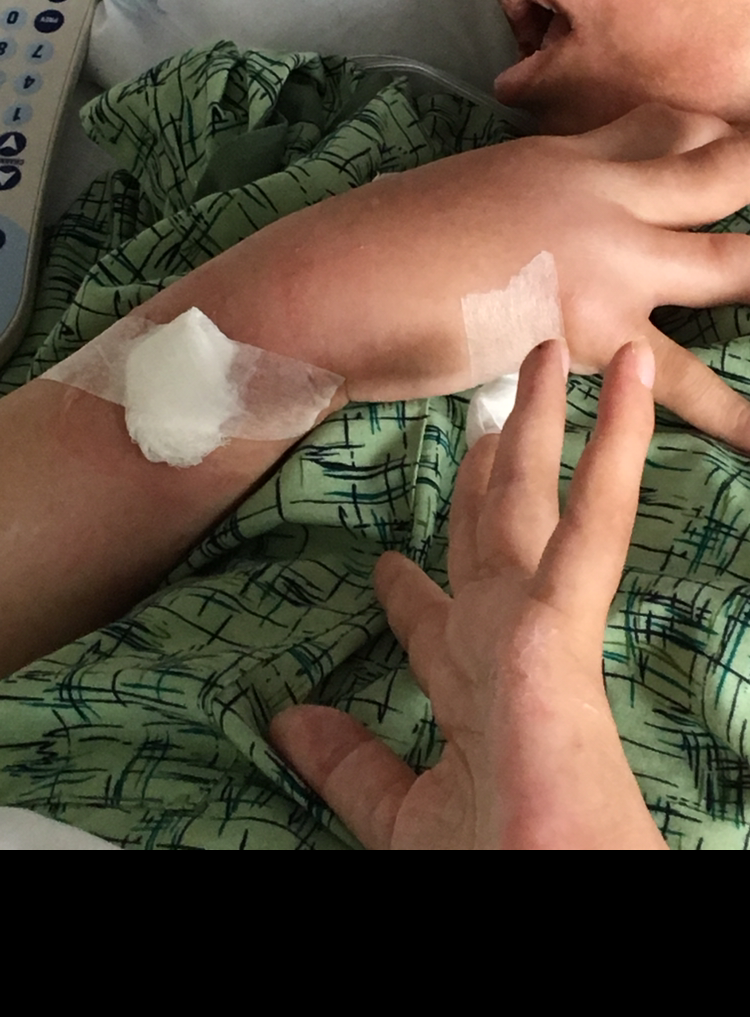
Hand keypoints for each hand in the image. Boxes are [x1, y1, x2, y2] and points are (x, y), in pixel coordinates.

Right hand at [149, 101, 749, 450]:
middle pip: (718, 173)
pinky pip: (683, 380)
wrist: (343, 280)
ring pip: (728, 262)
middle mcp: (601, 196)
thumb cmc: (377, 239)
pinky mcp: (594, 332)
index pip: (665, 129)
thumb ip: (519, 199)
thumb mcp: (462, 192)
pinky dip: (731, 412)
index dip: (714, 138)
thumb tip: (526, 215)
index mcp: (564, 156)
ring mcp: (608, 261)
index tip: (738, 149)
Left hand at [271, 339, 668, 850]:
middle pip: (491, 535)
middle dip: (486, 474)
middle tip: (482, 414)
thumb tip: (287, 723)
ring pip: (538, 501)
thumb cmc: (494, 864)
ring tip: (546, 356)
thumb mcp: (400, 815)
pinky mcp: (562, 624)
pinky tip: (617, 383)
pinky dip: (609, 447)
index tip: (384, 565)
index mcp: (470, 689)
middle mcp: (503, 643)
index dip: (409, 590)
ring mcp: (538, 626)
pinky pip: (592, 522)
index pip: (439, 620)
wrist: (540, 888)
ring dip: (544, 424)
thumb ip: (351, 765)